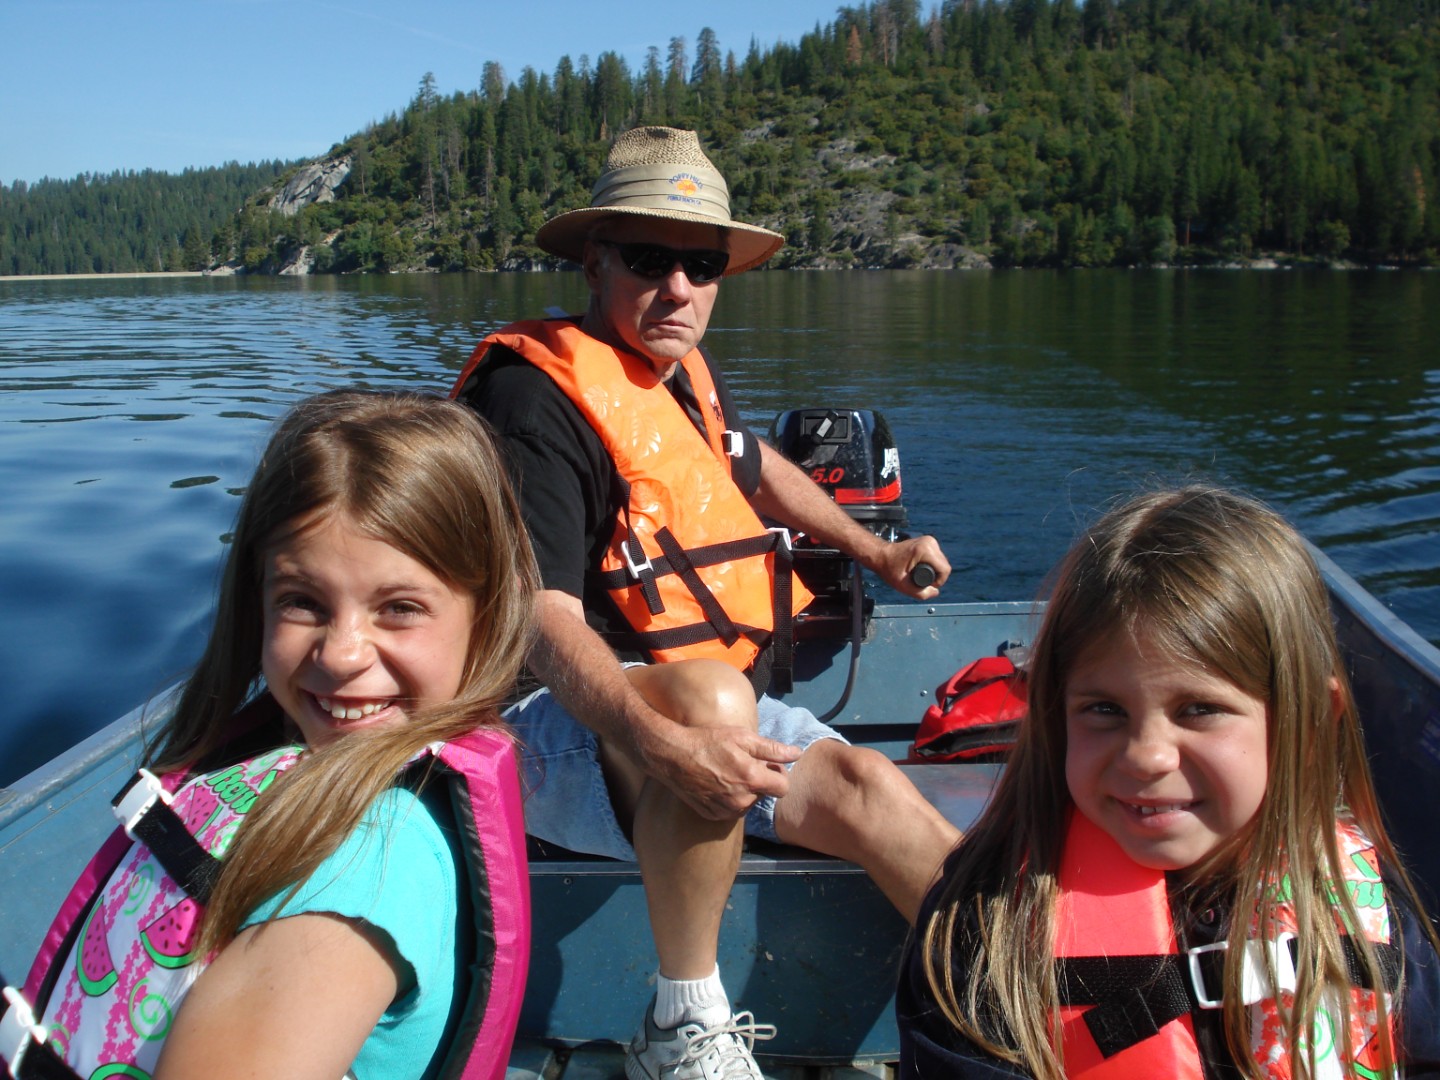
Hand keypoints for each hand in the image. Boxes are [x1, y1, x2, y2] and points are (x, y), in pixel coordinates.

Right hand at [644, 724, 801, 820]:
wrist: (673, 756)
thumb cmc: (708, 742)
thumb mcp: (742, 738)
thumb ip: (772, 749)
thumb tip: (797, 753)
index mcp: (752, 780)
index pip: (783, 787)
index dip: (778, 774)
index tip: (767, 765)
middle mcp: (742, 800)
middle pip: (765, 794)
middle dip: (759, 780)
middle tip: (742, 763)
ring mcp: (726, 811)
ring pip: (748, 803)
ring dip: (745, 790)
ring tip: (727, 772)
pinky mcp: (713, 815)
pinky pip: (731, 810)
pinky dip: (729, 799)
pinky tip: (717, 783)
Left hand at [869, 534, 950, 599]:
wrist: (881, 555)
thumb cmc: (889, 569)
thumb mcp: (903, 586)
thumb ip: (921, 594)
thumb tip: (936, 592)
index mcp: (925, 550)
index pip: (945, 569)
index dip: (939, 582)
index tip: (926, 585)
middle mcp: (930, 542)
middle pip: (944, 565)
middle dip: (937, 576)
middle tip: (921, 581)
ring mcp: (930, 540)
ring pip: (942, 561)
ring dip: (936, 571)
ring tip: (921, 575)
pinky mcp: (929, 541)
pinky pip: (938, 557)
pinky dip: (933, 565)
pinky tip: (923, 568)